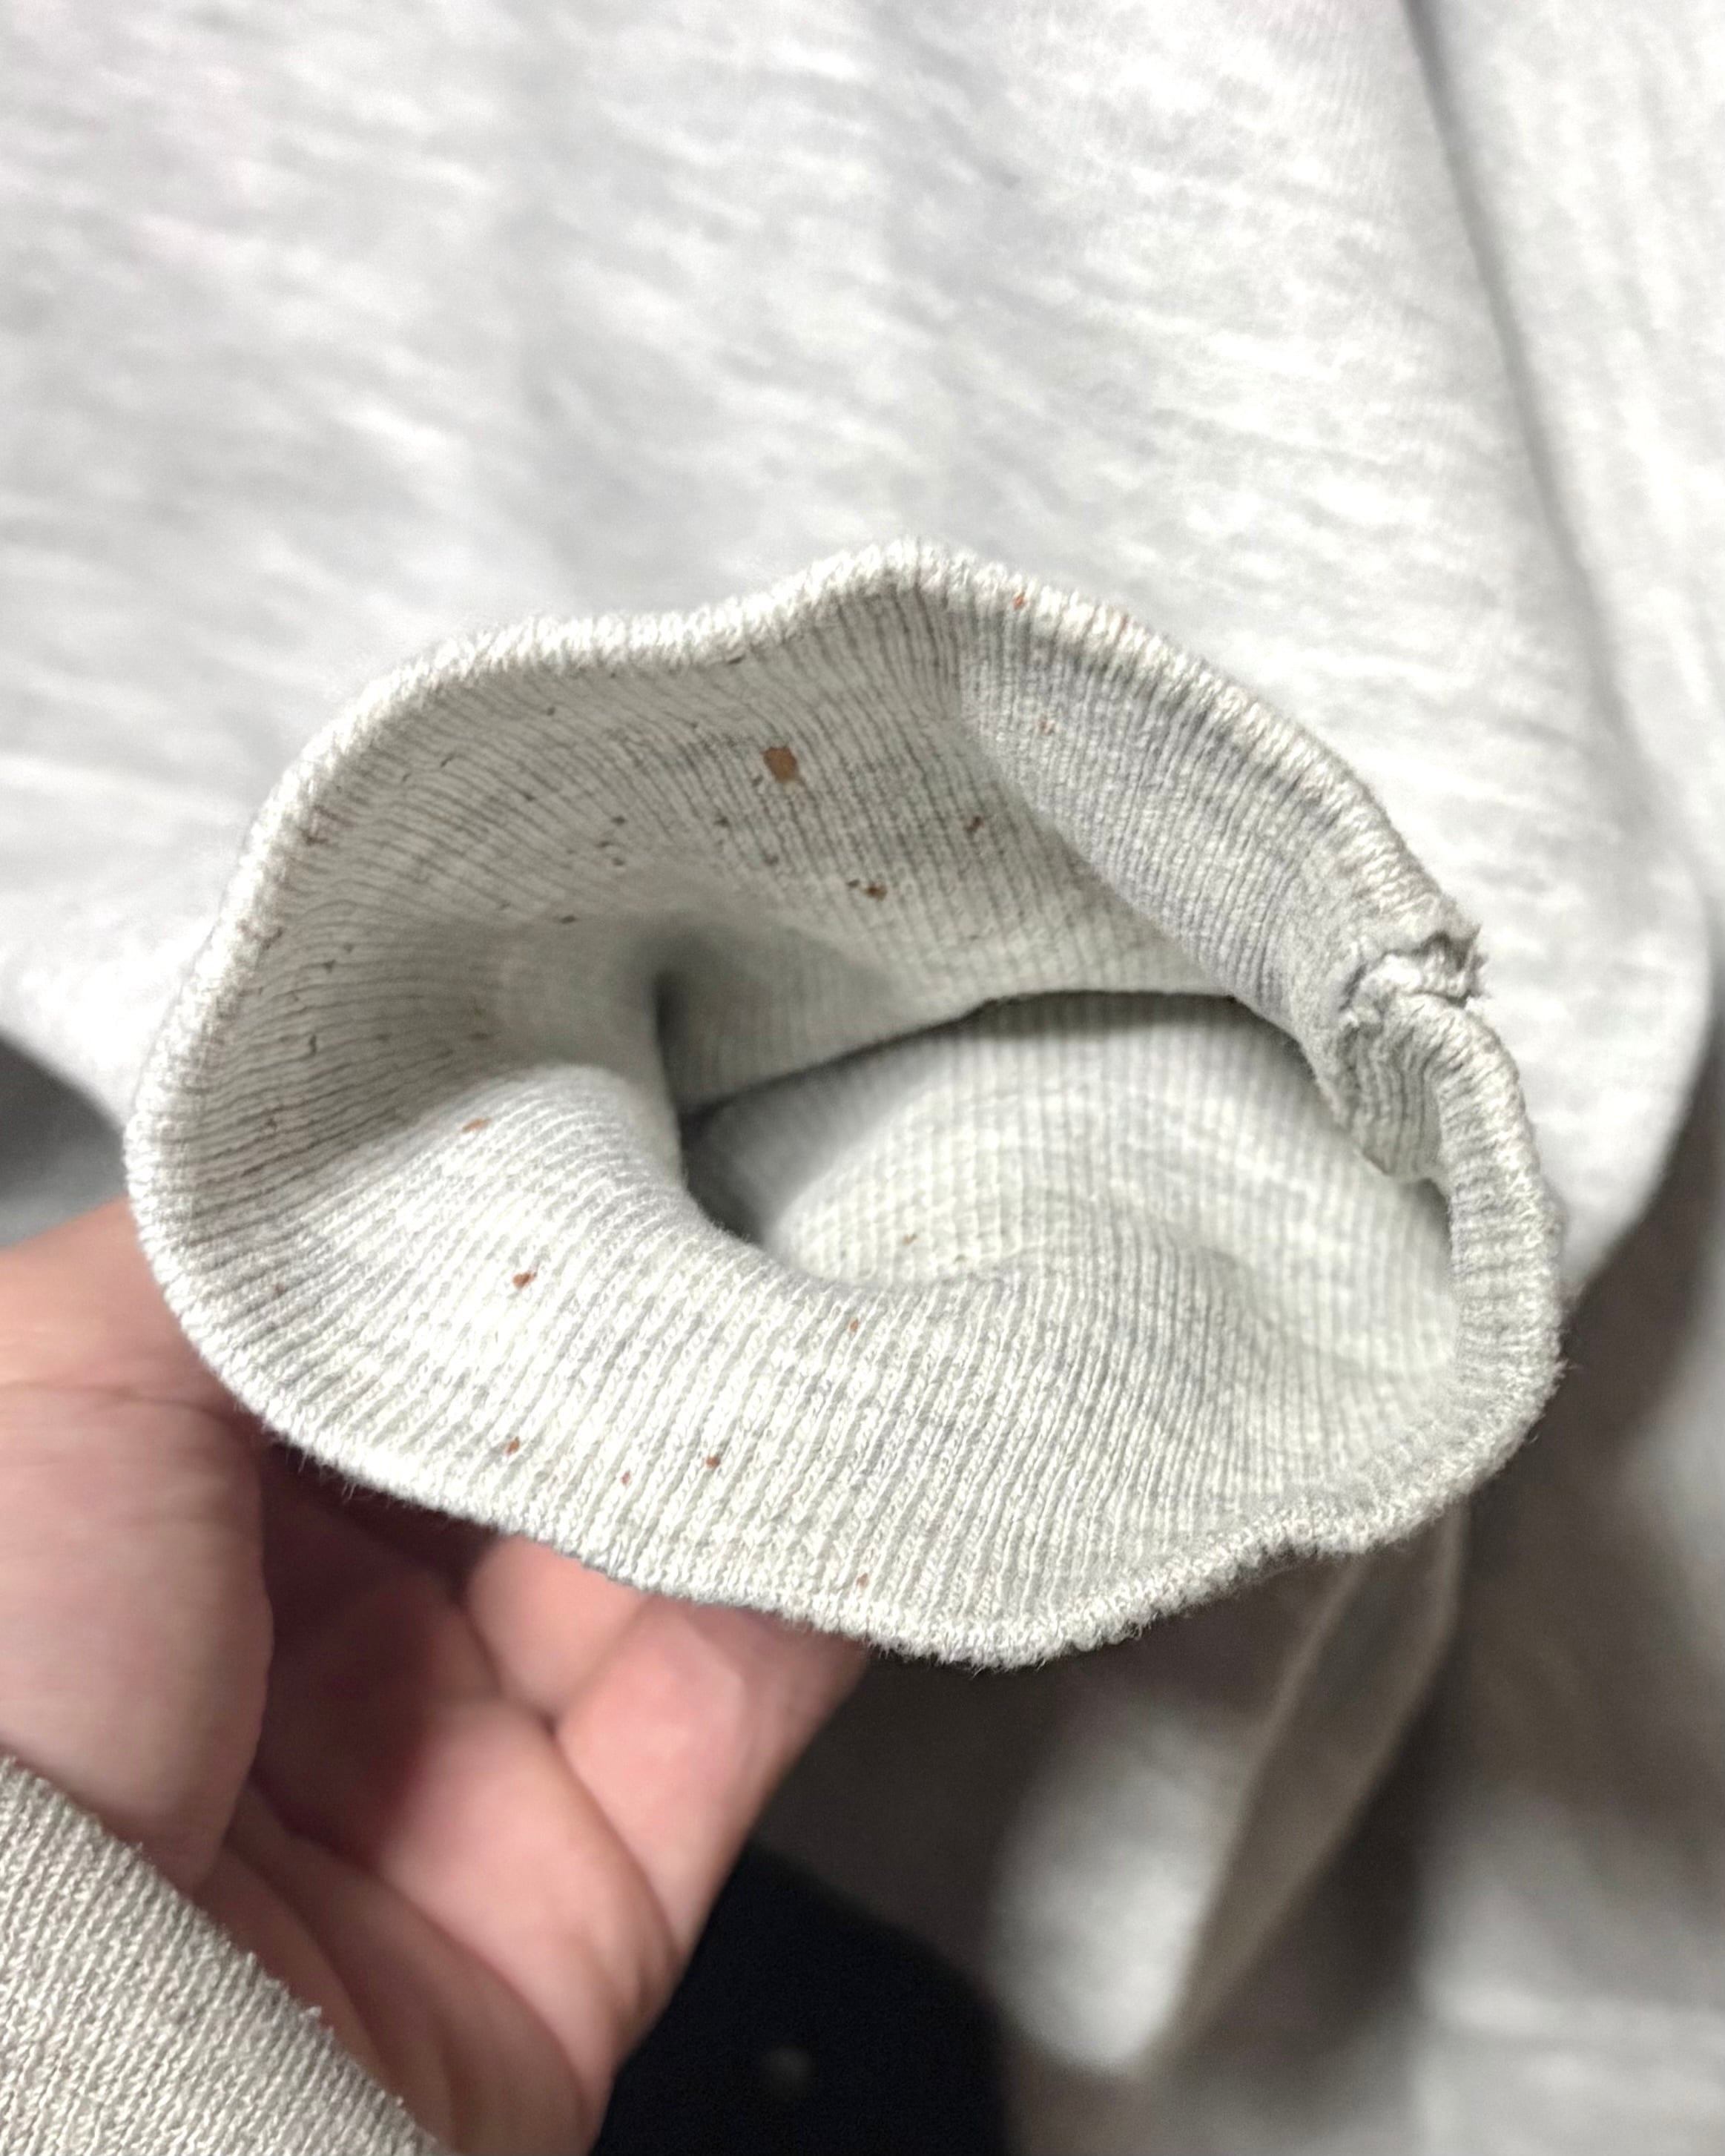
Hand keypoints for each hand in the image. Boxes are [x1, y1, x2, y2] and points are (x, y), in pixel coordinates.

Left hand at [0, 1202, 863, 2153]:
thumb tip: (386, 1117)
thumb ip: (230, 1229)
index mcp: (191, 1502)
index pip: (396, 1327)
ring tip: (852, 1284)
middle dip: (657, 1316)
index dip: (511, 1224)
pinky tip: (877, 1461)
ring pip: (666, 1552)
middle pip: (550, 1433)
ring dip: (759, 1433)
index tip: (623, 1104)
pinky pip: (739, 1707)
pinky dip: (825, 1589)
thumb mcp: (46, 1376)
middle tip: (767, 1173)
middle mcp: (328, 1623)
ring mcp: (465, 1759)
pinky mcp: (593, 1883)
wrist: (40, 2097)